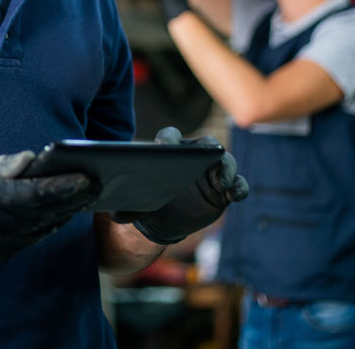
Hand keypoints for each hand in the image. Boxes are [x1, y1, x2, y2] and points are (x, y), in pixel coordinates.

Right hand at [0, 151, 99, 262]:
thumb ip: (6, 163)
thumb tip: (35, 159)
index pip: (30, 194)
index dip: (61, 187)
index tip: (85, 177)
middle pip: (41, 213)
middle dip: (71, 198)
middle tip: (97, 184)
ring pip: (40, 228)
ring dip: (66, 212)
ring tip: (88, 195)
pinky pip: (32, 239)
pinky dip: (51, 224)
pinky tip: (66, 211)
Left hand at [117, 126, 247, 244]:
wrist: (164, 218)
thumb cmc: (149, 201)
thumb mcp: (138, 203)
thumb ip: (129, 207)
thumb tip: (115, 215)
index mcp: (169, 151)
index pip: (170, 137)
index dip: (169, 140)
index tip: (166, 148)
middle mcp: (193, 156)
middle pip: (206, 144)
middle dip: (210, 150)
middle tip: (211, 160)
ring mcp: (211, 171)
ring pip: (226, 161)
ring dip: (228, 170)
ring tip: (224, 183)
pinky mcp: (224, 189)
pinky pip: (238, 184)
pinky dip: (239, 188)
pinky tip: (234, 196)